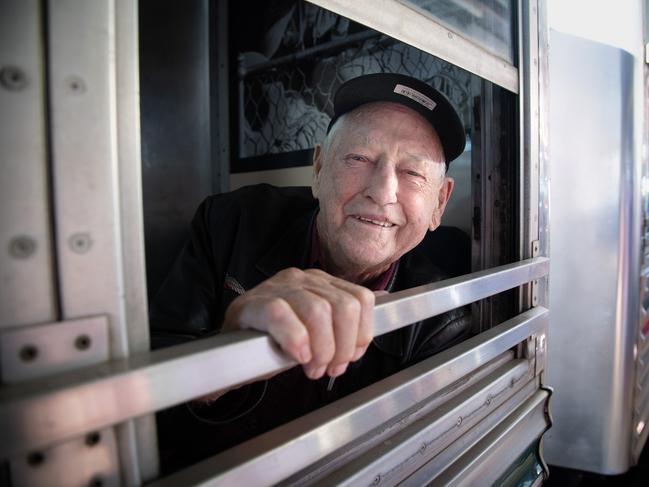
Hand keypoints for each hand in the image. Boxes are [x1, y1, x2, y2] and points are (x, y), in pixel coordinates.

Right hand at [223, 268, 374, 379]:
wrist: (230, 350)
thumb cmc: (276, 339)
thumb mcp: (316, 328)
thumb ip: (345, 317)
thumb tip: (385, 299)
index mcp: (322, 283)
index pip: (361, 299)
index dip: (362, 333)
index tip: (351, 356)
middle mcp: (303, 279)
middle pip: (345, 307)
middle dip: (343, 346)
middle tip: (330, 368)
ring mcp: (278, 287)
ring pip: (318, 311)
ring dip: (321, 349)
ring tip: (312, 368)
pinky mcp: (255, 303)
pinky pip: (282, 315)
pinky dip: (295, 340)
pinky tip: (296, 356)